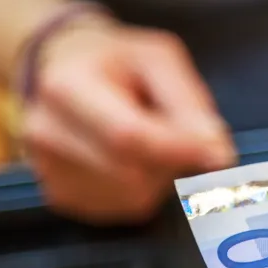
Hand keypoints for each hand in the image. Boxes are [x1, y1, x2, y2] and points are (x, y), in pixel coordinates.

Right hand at [22, 15, 236, 222]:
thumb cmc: (116, 61)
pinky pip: (122, 209)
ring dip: (159, 177)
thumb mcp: (158, 58)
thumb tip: (219, 155)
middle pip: (132, 174)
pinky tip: (130, 159)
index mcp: (66, 87)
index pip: (128, 136)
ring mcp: (47, 170)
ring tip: (148, 140)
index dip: (180, 150)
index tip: (221, 155)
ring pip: (132, 198)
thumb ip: (189, 104)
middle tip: (178, 134)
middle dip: (172, 162)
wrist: (62, 70)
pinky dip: (141, 190)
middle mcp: (47, 133)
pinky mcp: (60, 197)